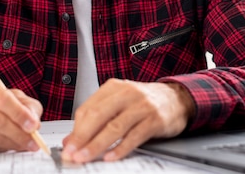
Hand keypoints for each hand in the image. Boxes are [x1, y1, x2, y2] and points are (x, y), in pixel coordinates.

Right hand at [0, 71, 42, 152]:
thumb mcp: (14, 96)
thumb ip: (28, 106)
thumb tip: (34, 123)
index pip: (3, 99)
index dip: (20, 114)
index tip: (34, 126)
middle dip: (19, 134)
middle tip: (34, 142)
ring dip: (12, 143)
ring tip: (24, 145)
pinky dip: (1, 148)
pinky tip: (9, 144)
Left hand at [61, 79, 194, 162]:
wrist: (176, 98)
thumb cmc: (143, 102)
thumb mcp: (119, 104)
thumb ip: (96, 119)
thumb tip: (72, 139)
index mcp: (113, 87)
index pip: (88, 108)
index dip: (76, 129)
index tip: (67, 145)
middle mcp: (127, 93)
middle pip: (98, 115)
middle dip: (82, 137)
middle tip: (72, 153)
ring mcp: (142, 106)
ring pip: (115, 127)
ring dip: (97, 144)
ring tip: (85, 157)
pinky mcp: (155, 120)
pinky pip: (134, 136)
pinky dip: (121, 148)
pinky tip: (110, 157)